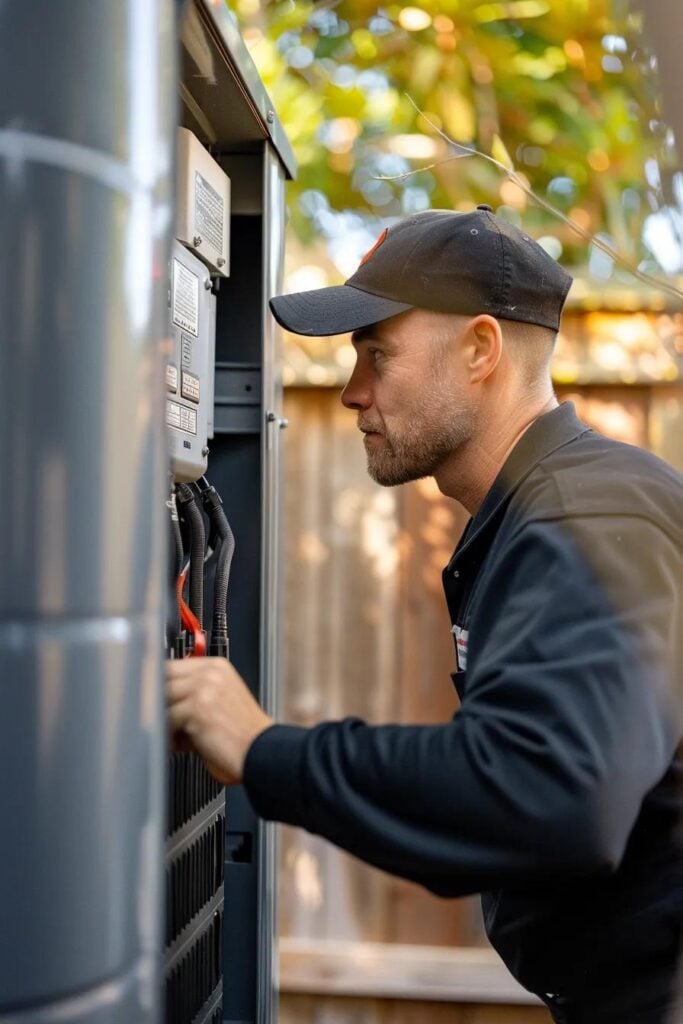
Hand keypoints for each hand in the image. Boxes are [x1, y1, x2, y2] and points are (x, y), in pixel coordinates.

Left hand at [166, 657, 272, 784]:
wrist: (264, 754)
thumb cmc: (243, 738)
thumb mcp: (218, 707)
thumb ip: (191, 699)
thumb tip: (159, 706)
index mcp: (216, 667)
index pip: (172, 666)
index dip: (159, 687)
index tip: (151, 703)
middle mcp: (210, 672)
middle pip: (163, 678)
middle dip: (156, 703)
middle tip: (155, 723)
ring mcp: (204, 687)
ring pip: (162, 699)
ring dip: (161, 721)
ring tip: (170, 738)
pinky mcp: (198, 706)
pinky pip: (166, 719)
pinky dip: (167, 735)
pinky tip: (177, 746)